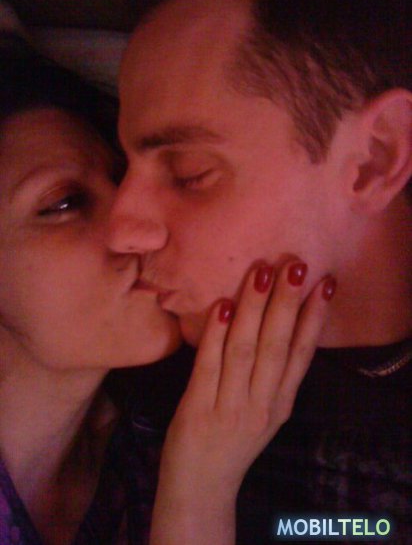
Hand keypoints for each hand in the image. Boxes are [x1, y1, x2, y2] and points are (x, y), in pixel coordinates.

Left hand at [150, 260, 335, 544]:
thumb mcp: (264, 413)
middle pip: (277, 346)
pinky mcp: (197, 409)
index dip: (315, 318)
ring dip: (254, 309)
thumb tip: (279, 322)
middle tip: (294, 265)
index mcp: (281, 403)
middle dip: (287, 303)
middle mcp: (261, 404)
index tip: (325, 283)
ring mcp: (230, 407)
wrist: (200, 488)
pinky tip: (223, 307)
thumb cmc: (232, 441)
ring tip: (262, 274)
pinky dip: (217, 335)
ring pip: (246, 350)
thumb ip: (272, 375)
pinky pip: (209, 366)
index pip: (301, 354)